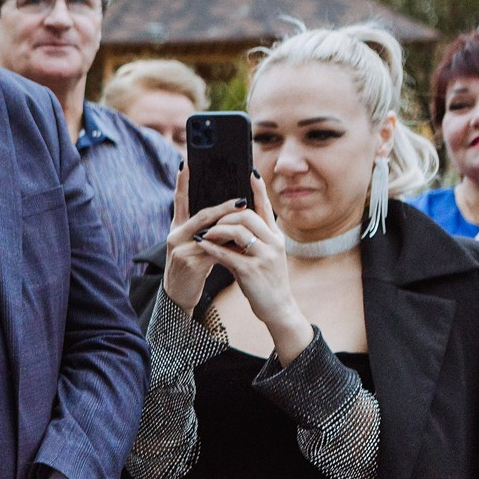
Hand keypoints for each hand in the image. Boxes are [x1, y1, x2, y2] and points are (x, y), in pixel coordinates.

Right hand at [161, 166, 251, 312]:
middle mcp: (174, 235)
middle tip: (242, 200)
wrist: (178, 297)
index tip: (185, 163)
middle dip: (223, 208)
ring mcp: (180, 249)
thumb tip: (229, 213)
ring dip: (230, 225)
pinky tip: (240, 242)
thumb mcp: (194, 246)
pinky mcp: (189, 263)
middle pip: (201, 216)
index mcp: (176, 228)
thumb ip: (205, 230)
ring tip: (246, 218)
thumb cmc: (190, 268)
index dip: (182, 182)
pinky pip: (214, 250)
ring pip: (210, 232)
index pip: (179, 201)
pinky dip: (229, 245)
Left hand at [195, 174, 312, 360]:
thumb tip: (230, 220)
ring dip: (217, 230)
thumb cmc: (266, 280)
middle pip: (246, 216)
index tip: (250, 171)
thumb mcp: (264, 255)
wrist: (277, 308)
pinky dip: (212, 248)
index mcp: (276, 236)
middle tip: (211, 223)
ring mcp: (264, 257)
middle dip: (225, 216)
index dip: (258, 189)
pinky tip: (202, 245)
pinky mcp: (251, 271)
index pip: (266, 207)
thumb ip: (251, 238)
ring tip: (204, 234)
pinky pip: (226, 253)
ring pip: (237, 232)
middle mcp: (273, 243)